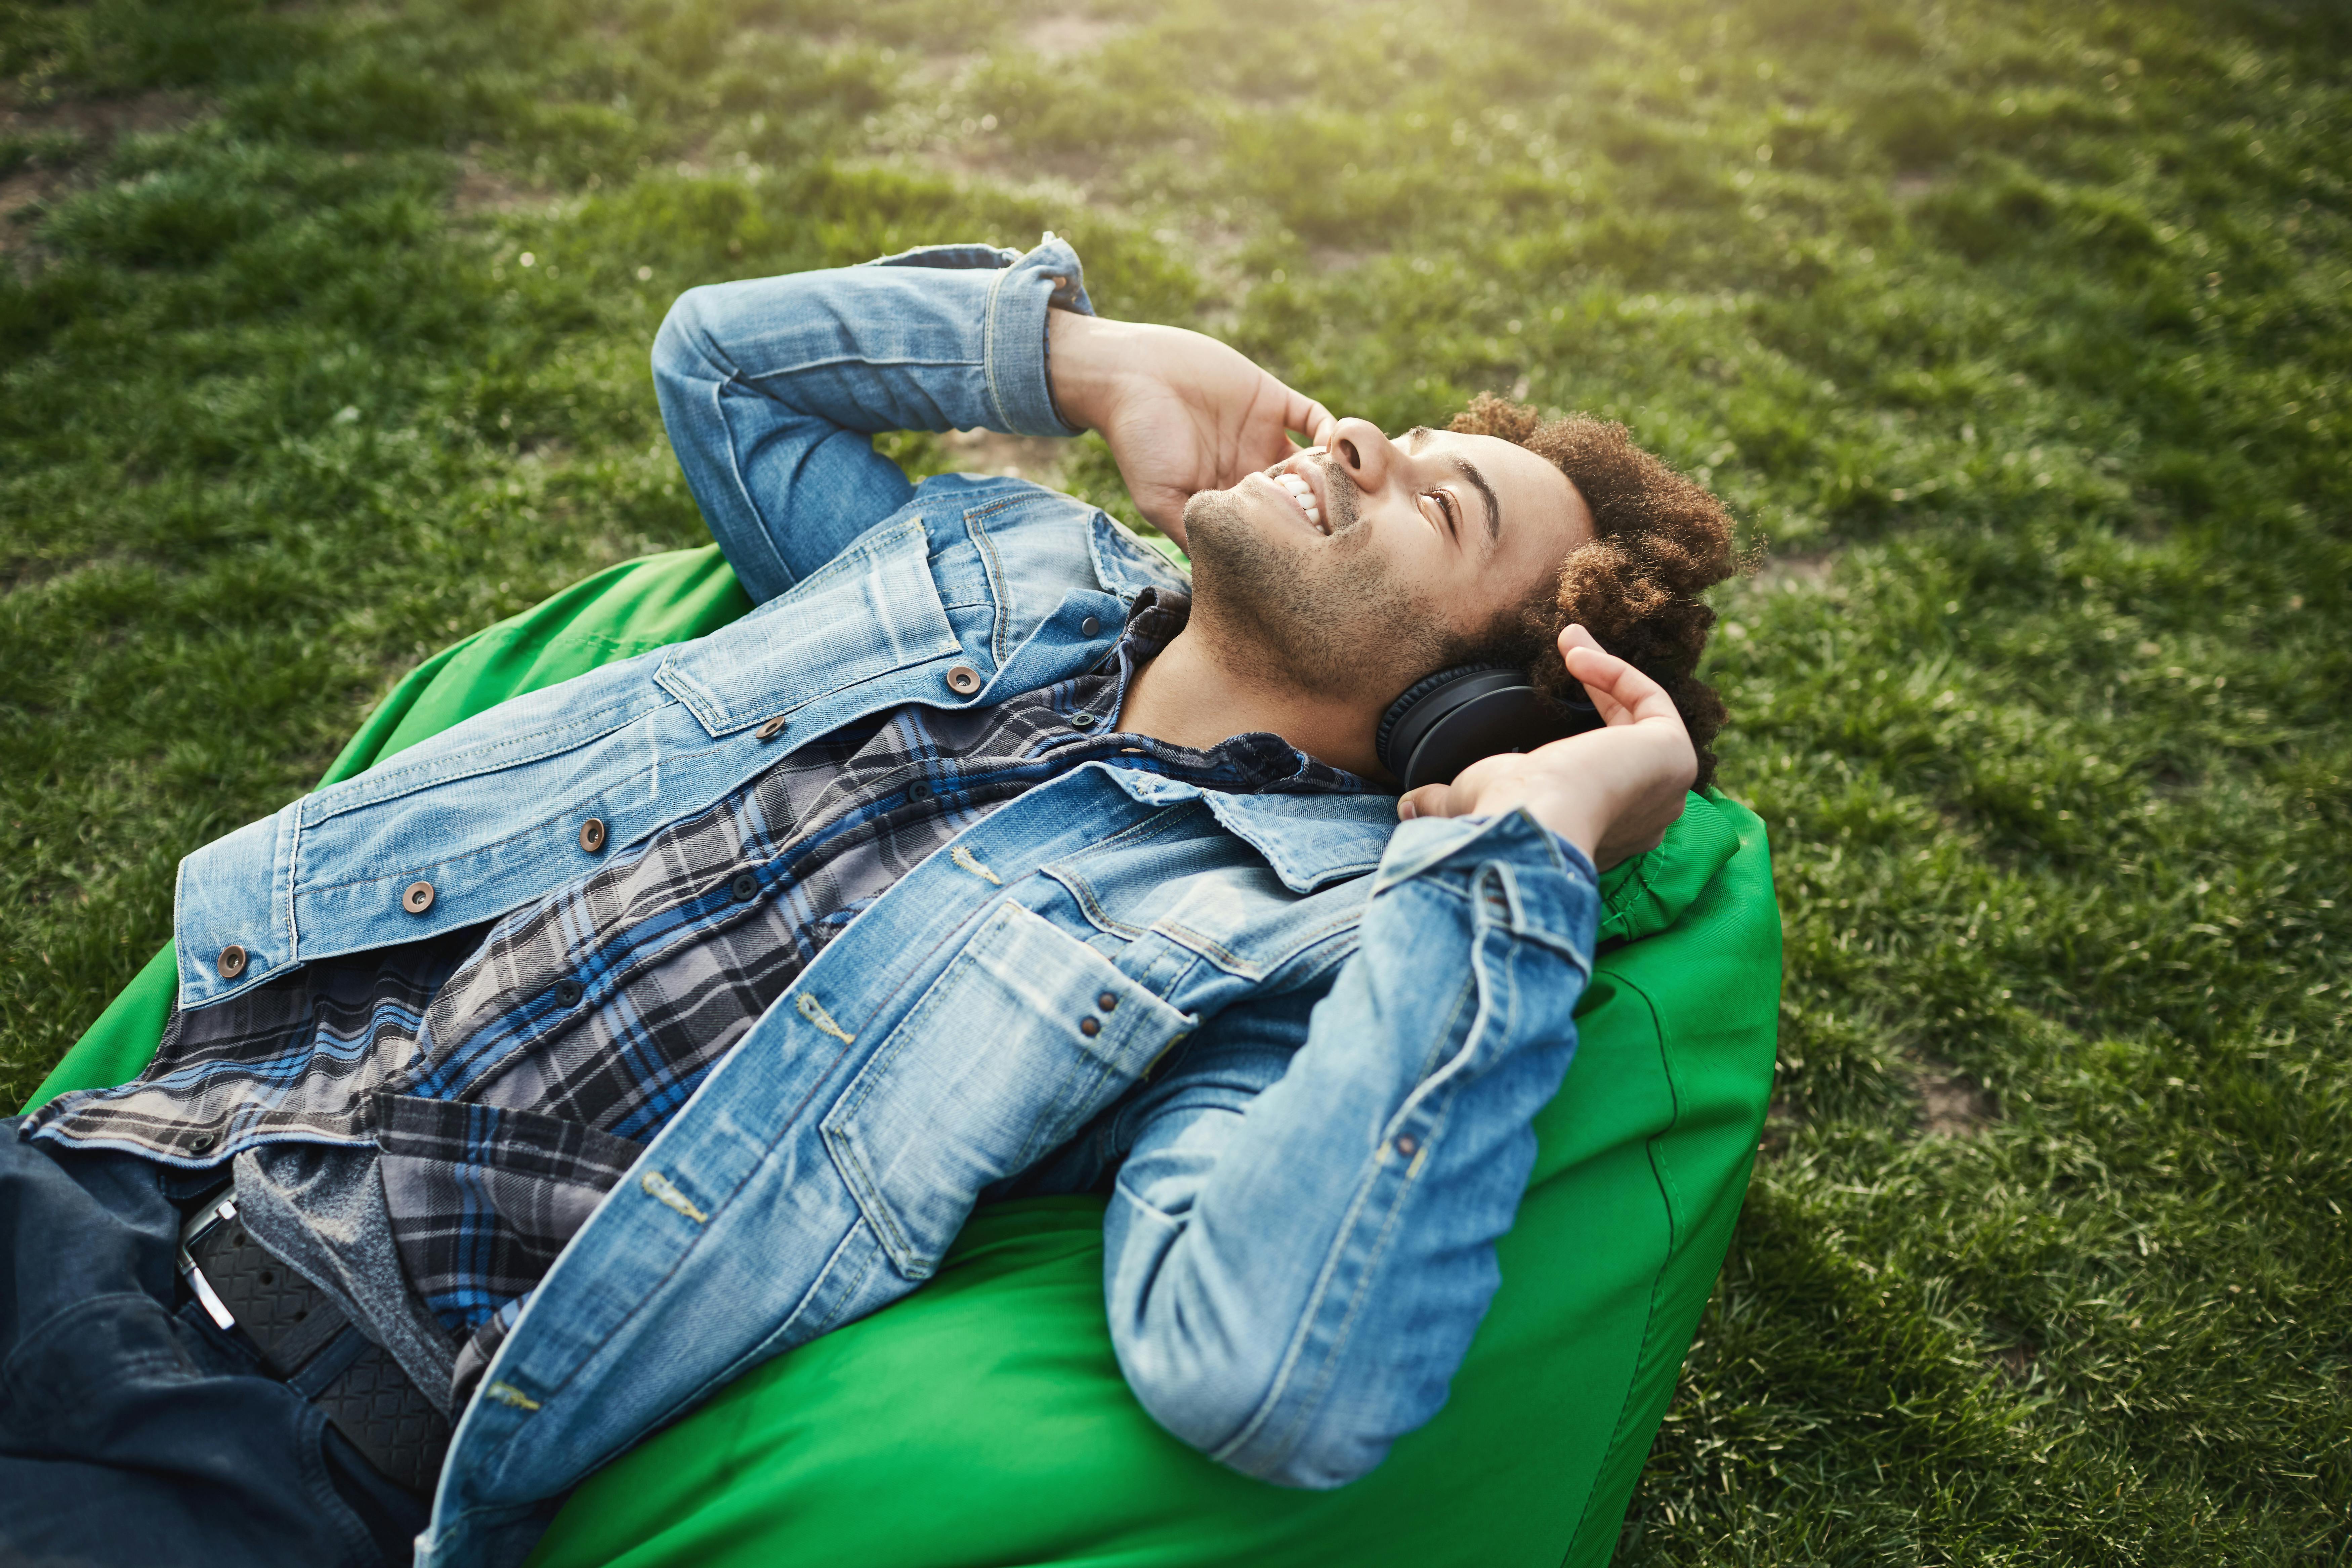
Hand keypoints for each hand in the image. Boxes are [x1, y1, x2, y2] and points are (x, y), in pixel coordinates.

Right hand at [1049, 312, 1332, 547]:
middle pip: (1304, 498)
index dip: (1298, 540)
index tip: (1316, 553)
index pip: (1275, 527)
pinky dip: (1332, 432)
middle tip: (1340, 524)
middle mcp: (1251, 471)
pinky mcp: (1273, 401)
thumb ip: (1192, 534)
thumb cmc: (1137, 442)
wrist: (1128, 375)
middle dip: (1326, 511)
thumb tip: (1226, 580)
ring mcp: (1265, 436)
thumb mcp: (1158, 501)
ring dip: (1335, 474)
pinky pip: (1315, 418)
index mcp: (1228, 500)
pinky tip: (1333, 446)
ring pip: (1317, 461)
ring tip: (1346, 488)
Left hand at [1396, 626, 1697, 869]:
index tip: (1550, 688)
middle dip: (1598, 690)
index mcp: (1598, 832)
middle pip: (1626, 742)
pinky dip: (1616, 674)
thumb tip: (1410, 805)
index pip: (1599, 776)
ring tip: (1572, 641)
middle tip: (1569, 648)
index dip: (1580, 727)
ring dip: (1607, 675)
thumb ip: (1445, 802)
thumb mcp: (1470, 799)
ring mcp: (1663, 789)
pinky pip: (1652, 703)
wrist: (1533, 824)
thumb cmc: (1504, 818)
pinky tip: (1580, 654)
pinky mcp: (1673, 756)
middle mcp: (1641, 817)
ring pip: (1641, 720)